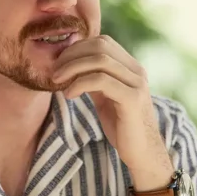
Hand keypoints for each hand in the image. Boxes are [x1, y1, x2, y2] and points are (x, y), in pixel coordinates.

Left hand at [53, 35, 170, 185]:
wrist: (142, 153)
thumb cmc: (122, 127)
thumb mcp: (105, 98)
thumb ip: (94, 81)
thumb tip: (71, 67)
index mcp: (131, 67)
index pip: (102, 42)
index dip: (77, 48)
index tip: (59, 63)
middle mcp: (136, 71)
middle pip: (100, 46)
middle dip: (72, 55)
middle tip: (54, 72)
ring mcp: (136, 83)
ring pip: (100, 60)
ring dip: (72, 68)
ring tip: (57, 81)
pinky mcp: (132, 99)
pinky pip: (101, 81)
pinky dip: (80, 84)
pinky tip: (69, 95)